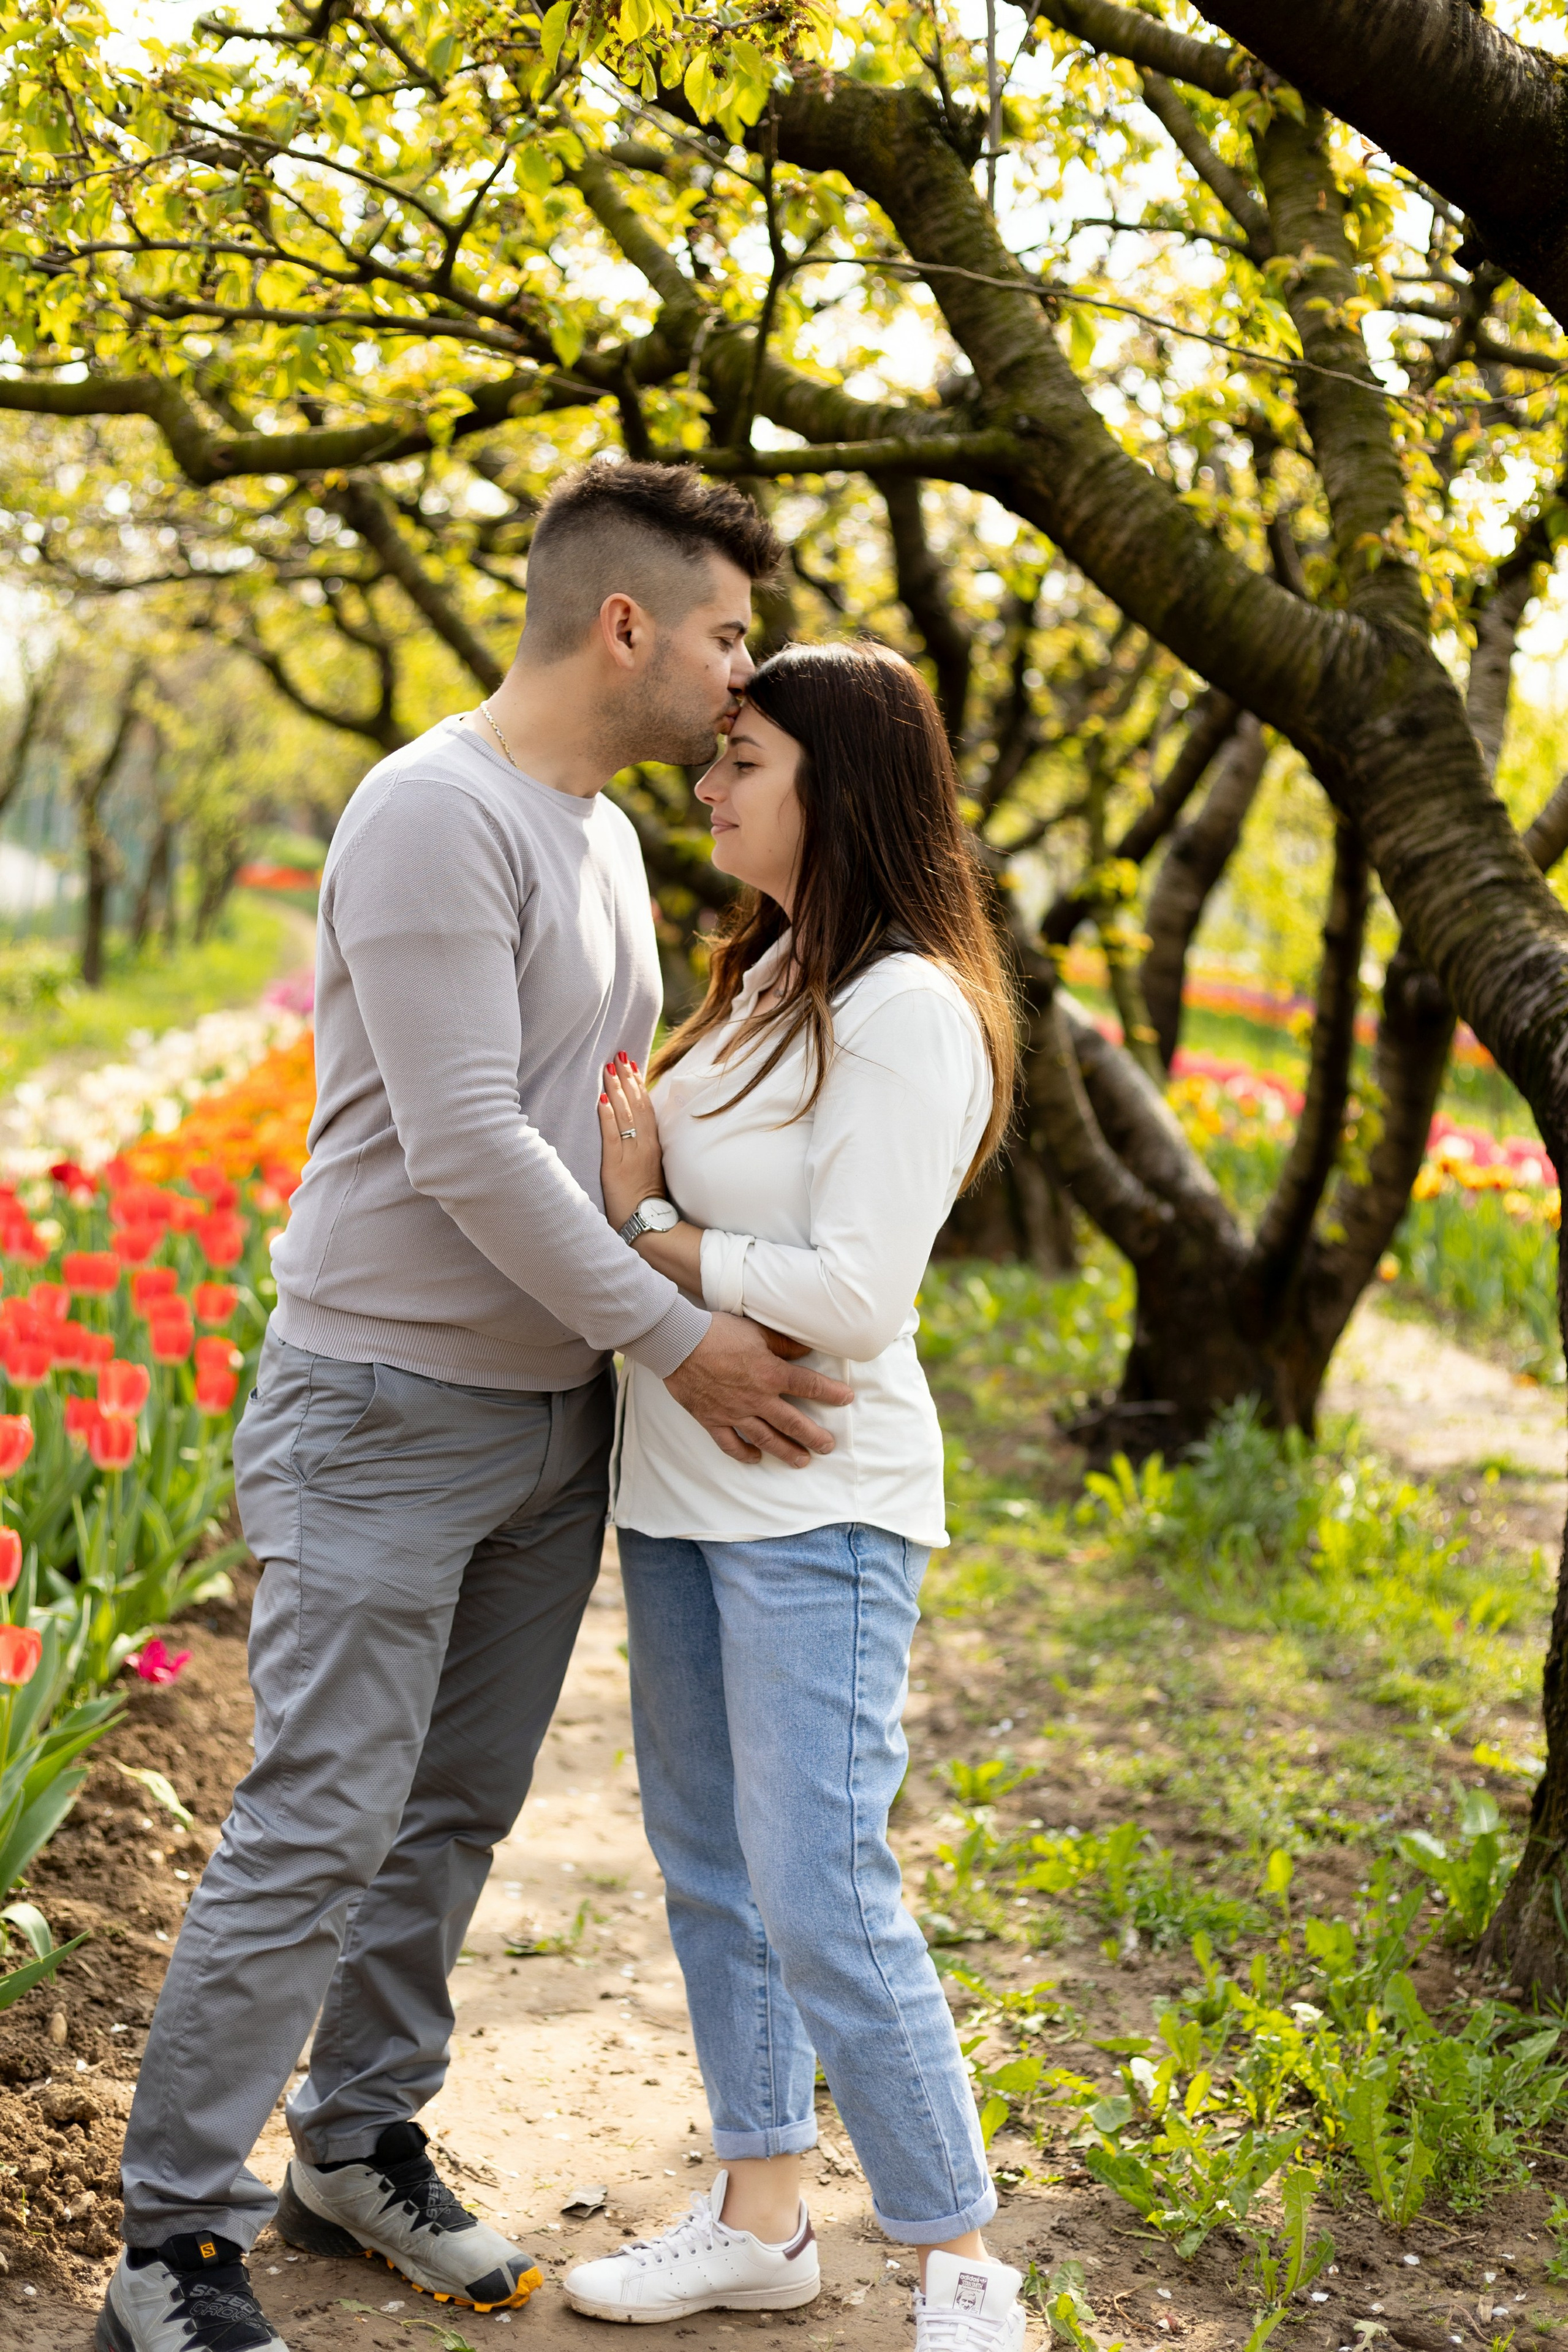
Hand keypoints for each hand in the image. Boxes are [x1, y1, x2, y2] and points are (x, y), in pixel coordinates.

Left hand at [598, 1055, 663, 1229]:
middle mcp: (644, 1145)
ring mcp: (631, 1155)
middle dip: (628, 1079)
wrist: (648, 1225)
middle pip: (636, 1106)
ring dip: (617, 1090)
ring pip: (625, 1116)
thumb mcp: (650, 1170)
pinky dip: (607, 1117)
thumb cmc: (648, 1202)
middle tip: (620, 1056)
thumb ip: (645, 1150)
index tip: (633, 1065)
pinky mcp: (615, 1167)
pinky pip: (612, 1136)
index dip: (639, 1085)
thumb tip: (637, 1133)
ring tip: (610, 1069)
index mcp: (653, 1145)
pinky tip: (602, 1100)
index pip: (646, 1108)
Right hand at [665, 1312, 854, 1467]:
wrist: (679, 1343)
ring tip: (802, 1461)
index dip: (832, 1393)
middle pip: (793, 1423)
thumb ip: (784, 1343)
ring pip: (766, 1438)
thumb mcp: (757, 1331)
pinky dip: (744, 1454)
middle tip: (828, 1447)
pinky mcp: (713, 1420)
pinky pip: (731, 1443)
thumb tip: (806, 1350)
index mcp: (771, 1374)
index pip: (810, 1386)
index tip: (847, 1399)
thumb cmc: (718, 1332)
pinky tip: (755, 1458)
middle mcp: (757, 1398)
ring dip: (786, 1451)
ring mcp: (735, 1412)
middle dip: (814, 1437)